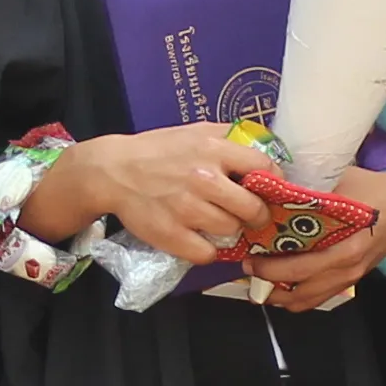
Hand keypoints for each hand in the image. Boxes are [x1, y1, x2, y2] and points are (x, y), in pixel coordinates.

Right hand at [21, 124, 273, 265]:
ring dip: (230, 230)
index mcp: (213, 149)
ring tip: (217, 222)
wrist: (113, 172)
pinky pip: (208, 253)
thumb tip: (266, 146)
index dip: (272, 182)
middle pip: (253, 208)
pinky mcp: (172, 235)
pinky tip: (199, 238)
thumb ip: (229, 138)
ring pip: (232, 231)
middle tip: (249, 215)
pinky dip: (208, 249)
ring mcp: (187, 209)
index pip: (264, 167)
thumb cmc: (158, 151)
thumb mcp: (194, 132)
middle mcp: (204, 179)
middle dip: (256, 214)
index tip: (268, 190)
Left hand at [242, 163, 385, 312]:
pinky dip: (296, 296)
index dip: (269, 266)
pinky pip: (318, 298)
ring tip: (258, 282)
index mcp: (345, 246)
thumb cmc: (374, 190)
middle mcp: (346, 268)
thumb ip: (308, 190)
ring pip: (306, 301)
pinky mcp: (351, 281)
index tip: (248, 255)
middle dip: (267, 282)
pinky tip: (281, 285)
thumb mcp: (340, 183)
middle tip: (247, 267)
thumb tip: (268, 188)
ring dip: (279, 295)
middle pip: (298, 289)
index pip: (300, 266)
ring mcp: (350, 278)